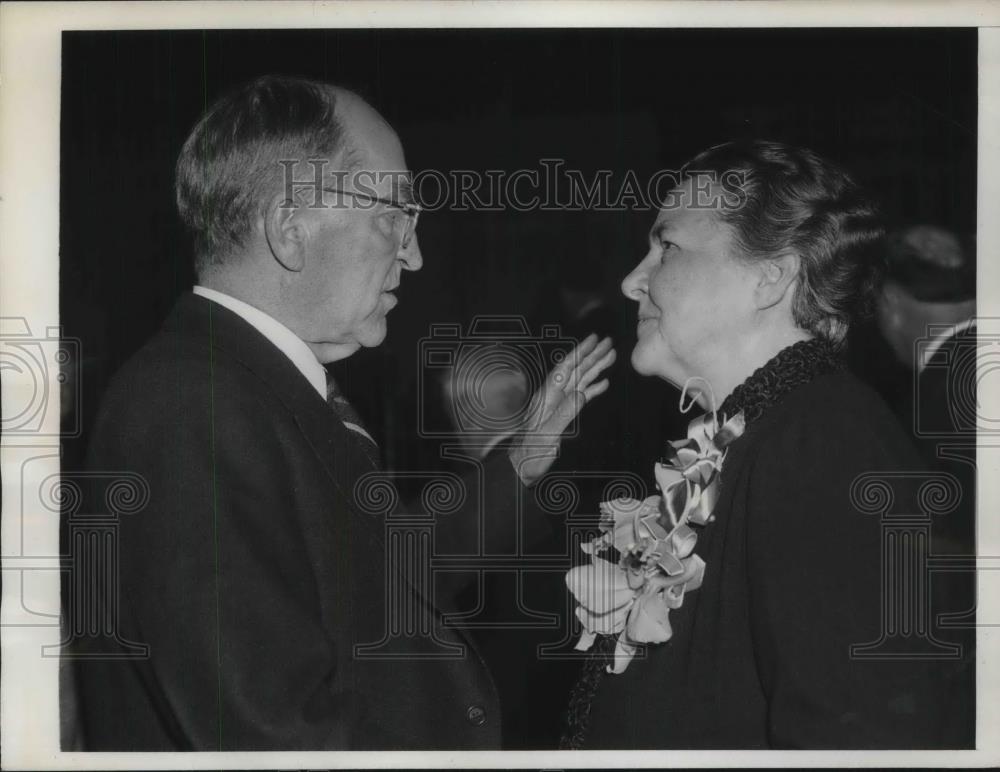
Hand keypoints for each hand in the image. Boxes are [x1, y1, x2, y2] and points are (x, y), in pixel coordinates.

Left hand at [508, 334, 615, 485]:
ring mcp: (558, 404)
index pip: (565, 368)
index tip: (594, 339)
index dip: (580, 351)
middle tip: (610, 342)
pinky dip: (593, 388)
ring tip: (611, 356)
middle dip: (592, 354)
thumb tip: (582, 394)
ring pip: (580, 380)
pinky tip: (604, 383)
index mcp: (547, 397)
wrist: (521, 467)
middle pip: (575, 370)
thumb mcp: (547, 435)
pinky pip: (581, 396)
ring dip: (595, 367)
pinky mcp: (563, 414)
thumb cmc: (530, 454)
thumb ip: (564, 414)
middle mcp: (552, 396)